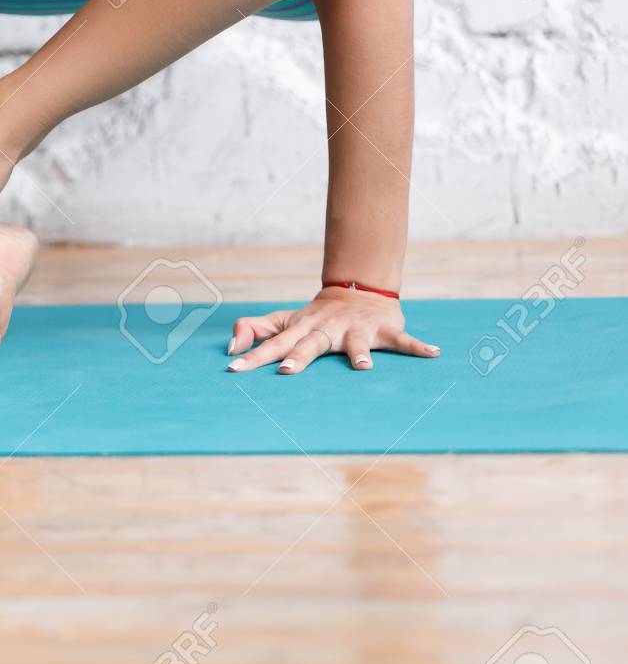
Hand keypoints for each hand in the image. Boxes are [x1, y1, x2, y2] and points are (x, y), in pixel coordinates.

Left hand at [225, 287, 439, 373]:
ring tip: (363, 369)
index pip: (272, 343)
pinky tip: (433, 354)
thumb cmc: (314, 316)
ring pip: (356, 343)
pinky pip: (402, 340)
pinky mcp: (383, 329)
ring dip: (359, 355)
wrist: (357, 291)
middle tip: (285, 371)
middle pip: (308, 344)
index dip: (253, 355)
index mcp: (300, 327)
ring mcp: (355, 328)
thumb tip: (229, 348)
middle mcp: (325, 328)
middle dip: (297, 358)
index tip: (234, 368)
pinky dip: (418, 346)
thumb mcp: (283, 320)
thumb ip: (254, 329)